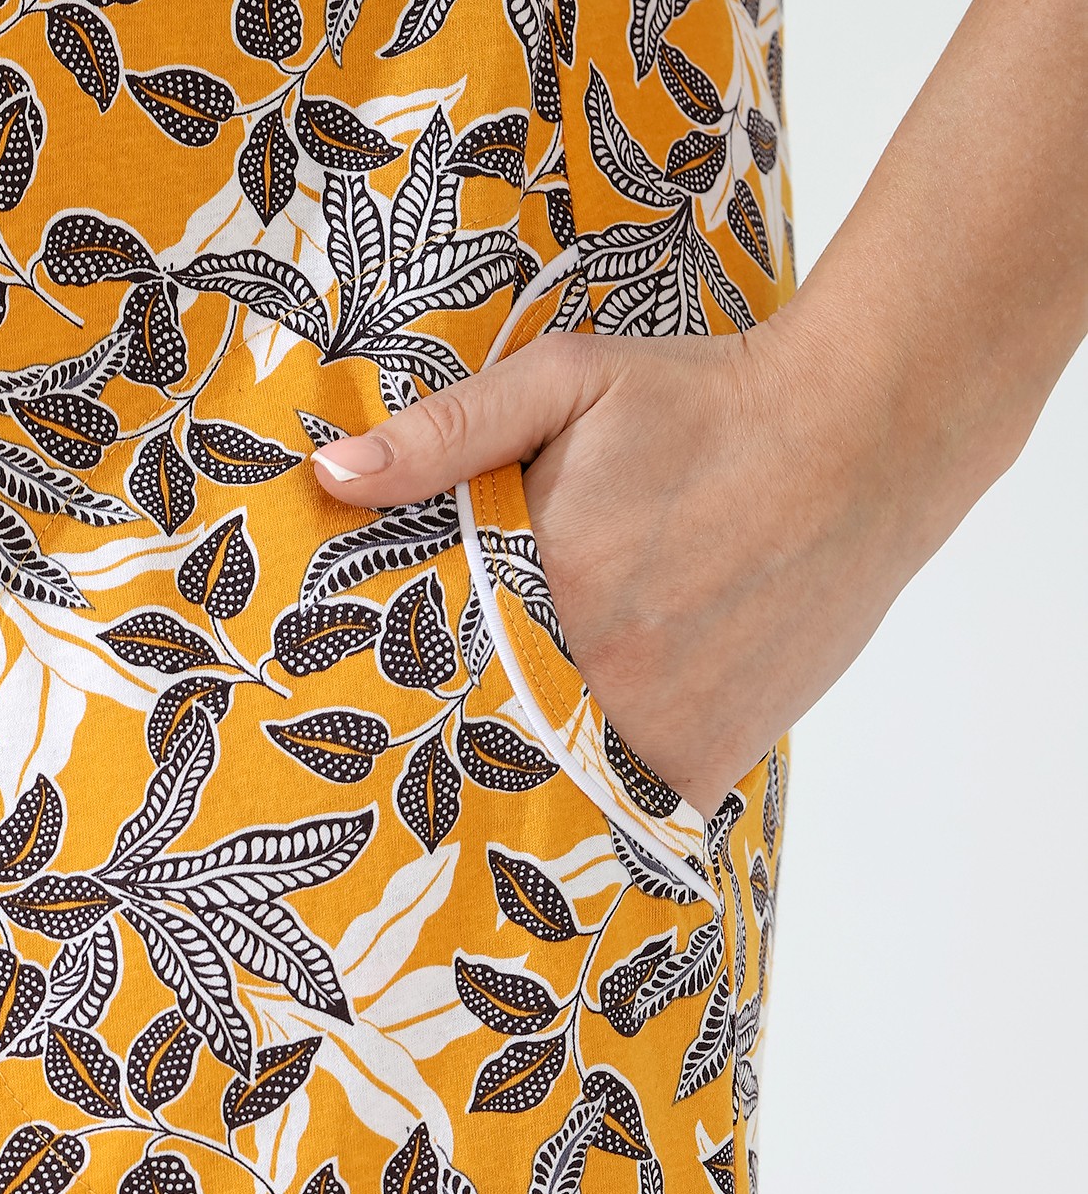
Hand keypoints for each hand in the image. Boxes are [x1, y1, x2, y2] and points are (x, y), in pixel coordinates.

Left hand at [310, 302, 924, 820]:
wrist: (860, 437)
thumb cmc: (707, 404)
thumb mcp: (566, 383)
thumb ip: (446, 434)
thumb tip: (332, 475)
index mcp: (541, 585)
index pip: (428, 670)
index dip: (400, 688)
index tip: (366, 707)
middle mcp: (597, 672)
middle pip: (489, 738)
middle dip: (457, 742)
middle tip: (425, 749)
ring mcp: (659, 727)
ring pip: (558, 784)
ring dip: (532, 775)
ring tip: (500, 771)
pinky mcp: (713, 758)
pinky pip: (634, 810)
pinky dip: (609, 799)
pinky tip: (587, 770)